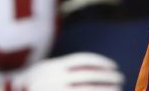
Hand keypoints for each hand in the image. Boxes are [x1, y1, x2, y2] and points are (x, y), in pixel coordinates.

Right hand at [0, 53, 123, 90]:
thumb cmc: (27, 86)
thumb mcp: (42, 71)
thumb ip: (62, 69)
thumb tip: (89, 69)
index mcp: (53, 66)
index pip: (83, 60)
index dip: (101, 63)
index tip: (114, 66)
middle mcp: (55, 79)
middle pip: (89, 77)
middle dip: (108, 78)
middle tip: (120, 79)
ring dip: (105, 90)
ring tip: (117, 90)